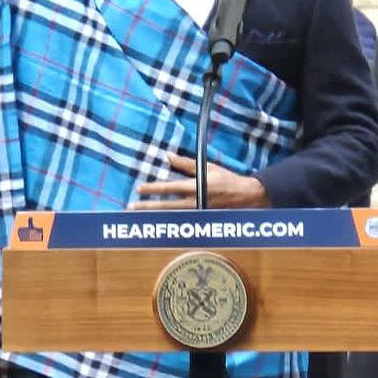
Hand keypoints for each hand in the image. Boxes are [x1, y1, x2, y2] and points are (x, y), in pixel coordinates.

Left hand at [130, 152, 268, 209]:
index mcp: (196, 187)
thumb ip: (186, 164)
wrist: (246, 197)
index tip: (139, 189)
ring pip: (171, 217)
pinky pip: (180, 221)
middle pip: (166, 207)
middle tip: (131, 206)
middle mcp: (195, 203)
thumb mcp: (207, 168)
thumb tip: (168, 156)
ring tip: (139, 215)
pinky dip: (167, 221)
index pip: (170, 188)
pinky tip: (156, 221)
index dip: (153, 189)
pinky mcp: (200, 220)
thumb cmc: (226, 180)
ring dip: (154, 216)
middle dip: (147, 207)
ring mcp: (197, 214)